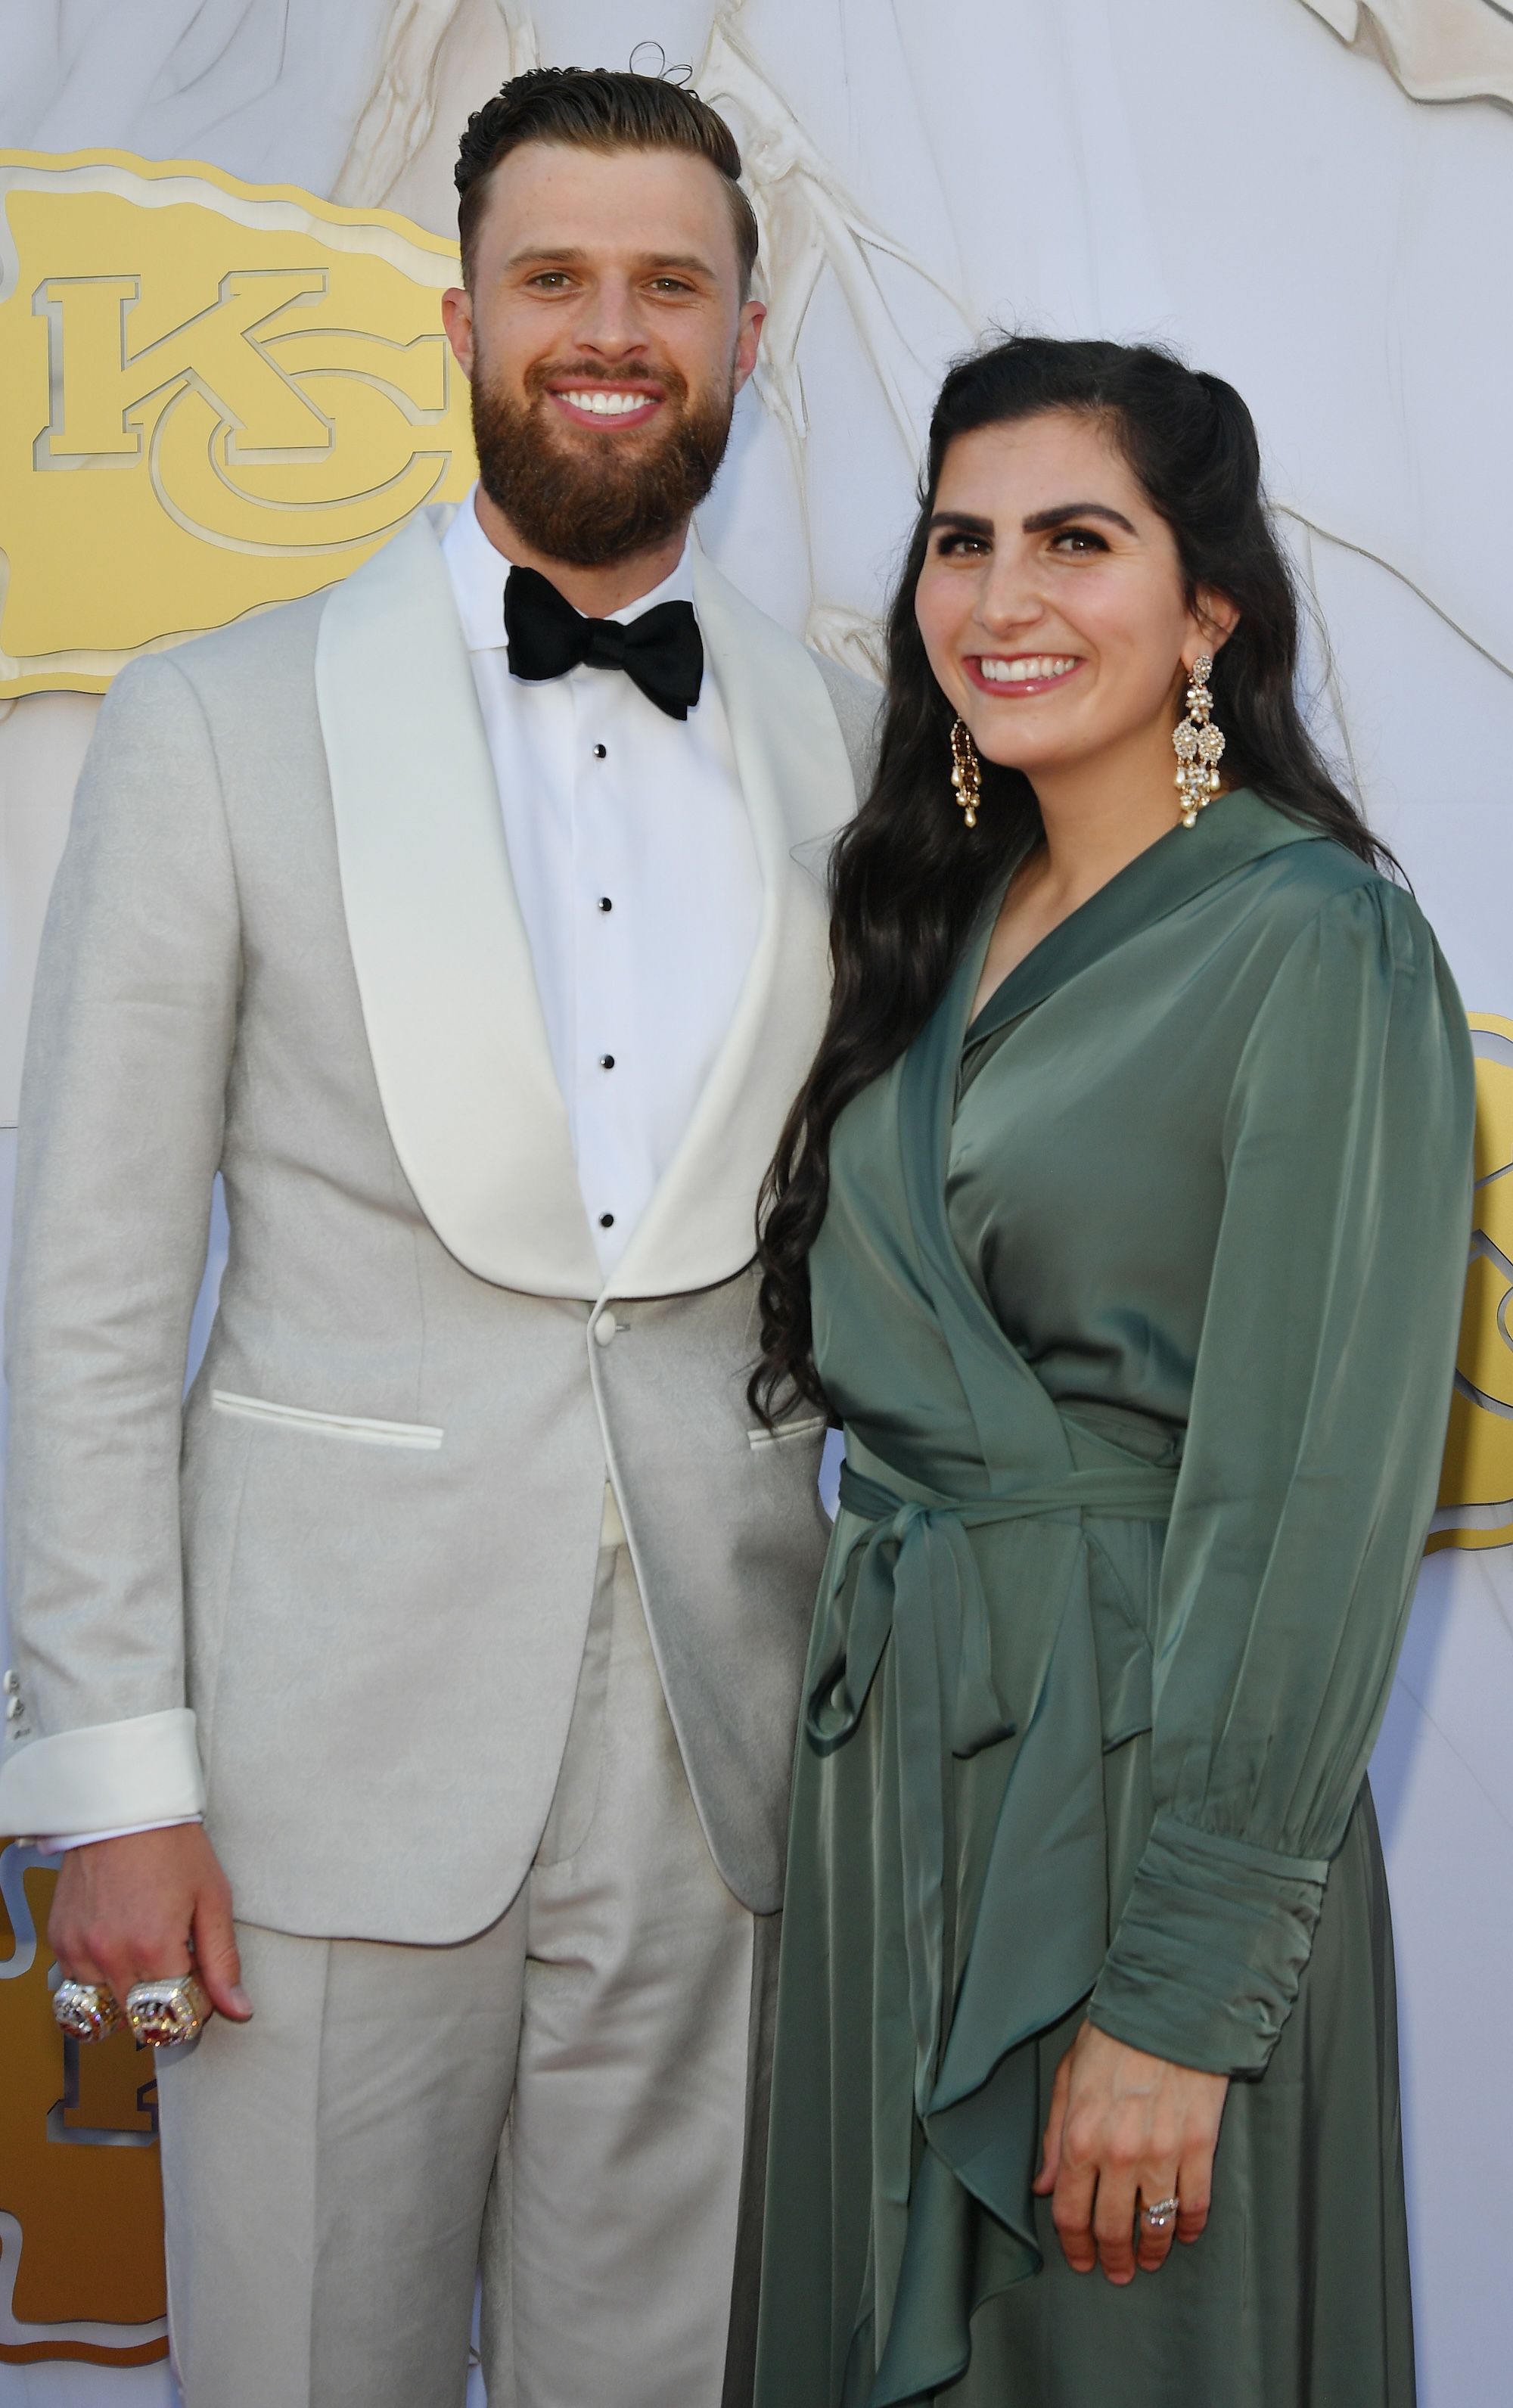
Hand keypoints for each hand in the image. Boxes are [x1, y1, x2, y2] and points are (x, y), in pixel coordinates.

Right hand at [49, 1825, 250, 2023]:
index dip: (198, 2002)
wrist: (124, 1808)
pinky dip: (100, 1975)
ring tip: (146, 1952)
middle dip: (165, 2003)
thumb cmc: (173, 1846)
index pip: (179, 2014)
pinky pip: (78, 1982)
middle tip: (177, 1968)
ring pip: (107, 2006)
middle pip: (142, 2017)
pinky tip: (120, 1943)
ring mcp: (80, 1950)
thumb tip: (238, 2009)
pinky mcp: (60, 1940)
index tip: (202, 1980)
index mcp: (154, 1948)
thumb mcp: (213, 1898)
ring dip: (130, 1992)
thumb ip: (222, 1960)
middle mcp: (111, 1956)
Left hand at [1033, 2019, 1225, 2282]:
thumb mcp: (1067, 2079)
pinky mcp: (1199, 2146)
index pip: (1071, 2213)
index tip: (1082, 2259)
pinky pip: (1195, 2203)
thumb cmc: (1114, 2038)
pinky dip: (1189, 2226)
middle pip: (1112, 2228)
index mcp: (1081, 2136)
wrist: (1168, 2009)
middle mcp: (1119, 2152)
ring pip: (1155, 2224)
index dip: (1075, 2245)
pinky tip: (1183, 2232)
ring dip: (1152, 2251)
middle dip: (1113, 2258)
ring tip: (1150, 2259)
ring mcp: (1162, 2153)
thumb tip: (1044, 2185)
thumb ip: (1054, 2138)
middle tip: (1117, 2271)